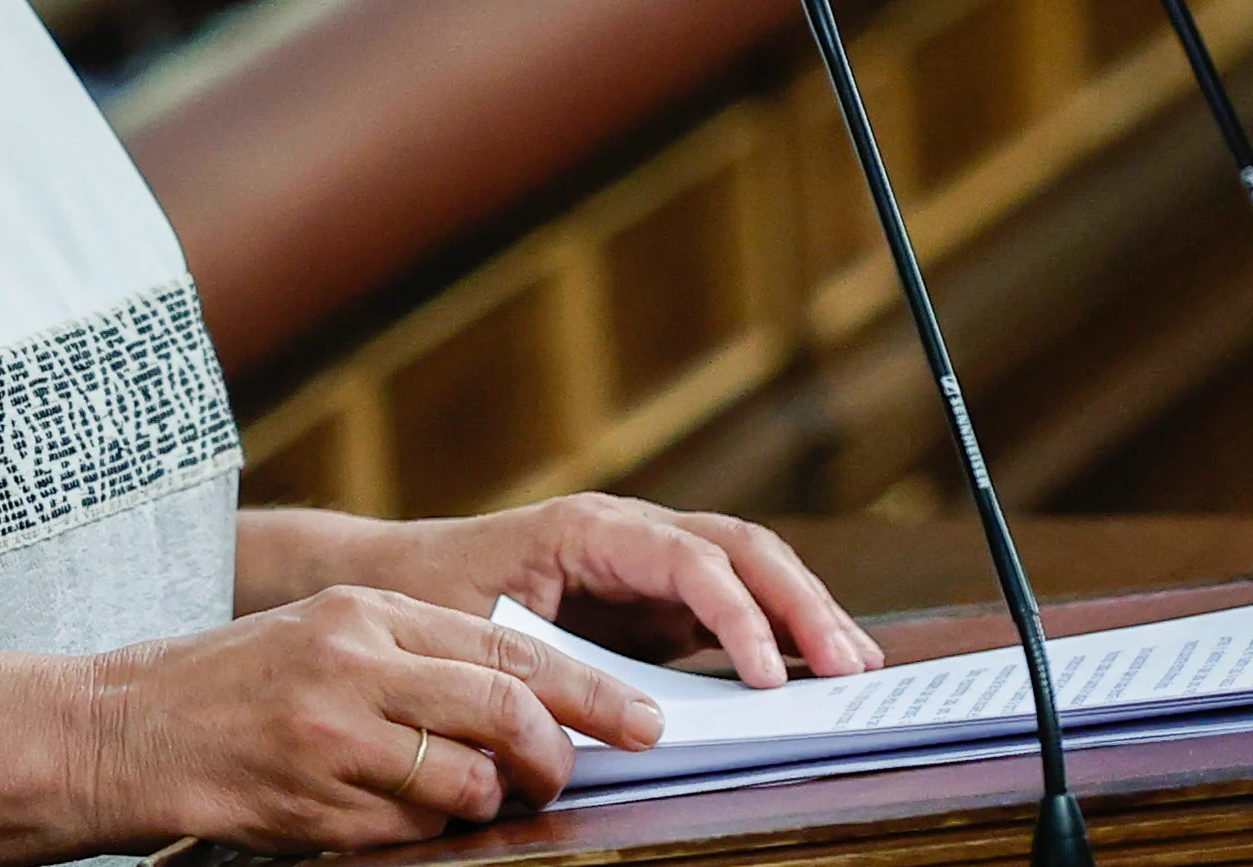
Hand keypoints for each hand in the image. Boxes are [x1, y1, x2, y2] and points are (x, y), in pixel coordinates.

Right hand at [81, 585, 661, 850]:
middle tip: (567, 776)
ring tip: (476, 798)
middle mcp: (356, 667)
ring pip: (466, 782)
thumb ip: (421, 653)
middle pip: (506, 710)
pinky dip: (427, 831)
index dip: (589, 690)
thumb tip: (528, 698)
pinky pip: (410, 830)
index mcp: (369, 614)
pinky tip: (401, 815)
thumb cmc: (239, 680)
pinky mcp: (316, 805)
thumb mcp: (331, 633)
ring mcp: (334, 740)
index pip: (509, 647)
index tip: (642, 721)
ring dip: (489, 801)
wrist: (132, 728)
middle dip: (556, 755)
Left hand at [343, 495, 885, 687]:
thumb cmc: (432, 601)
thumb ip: (551, 671)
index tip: (769, 675)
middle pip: (740, 548)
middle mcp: (631, 532)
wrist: (396, 579)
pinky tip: (814, 668)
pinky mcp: (655, 596)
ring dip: (805, 610)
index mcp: (590, 529)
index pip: (689, 559)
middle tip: (847, 666)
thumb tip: (632, 723)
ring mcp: (649, 560)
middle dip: (800, 603)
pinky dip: (778, 630)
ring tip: (856, 664)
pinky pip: (731, 601)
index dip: (737, 613)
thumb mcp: (481, 636)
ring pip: (749, 566)